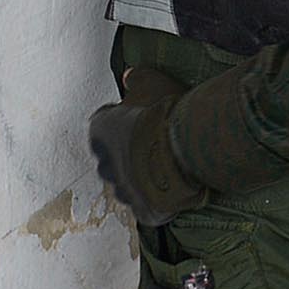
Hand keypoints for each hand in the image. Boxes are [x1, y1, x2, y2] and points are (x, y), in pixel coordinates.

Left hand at [89, 66, 202, 226]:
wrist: (188, 150)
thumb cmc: (165, 113)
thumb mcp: (152, 81)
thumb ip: (136, 78)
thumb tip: (128, 76)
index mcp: (101, 133)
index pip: (100, 126)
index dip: (117, 121)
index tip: (132, 118)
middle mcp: (106, 165)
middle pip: (109, 159)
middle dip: (124, 153)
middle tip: (147, 143)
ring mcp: (125, 191)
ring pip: (126, 186)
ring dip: (139, 177)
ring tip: (162, 167)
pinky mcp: (144, 211)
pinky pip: (147, 207)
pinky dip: (156, 200)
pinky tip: (171, 191)